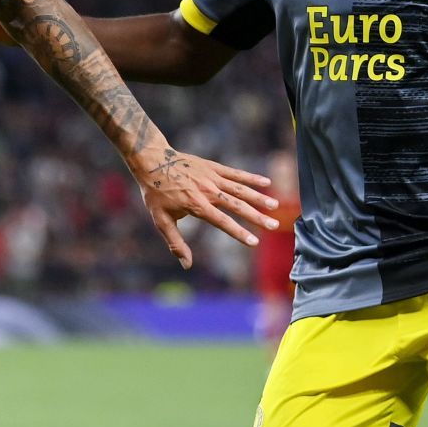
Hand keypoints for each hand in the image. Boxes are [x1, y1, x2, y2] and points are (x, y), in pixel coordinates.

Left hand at [133, 148, 278, 265]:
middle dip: (256, 216)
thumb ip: (175, 242)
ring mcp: (212, 178)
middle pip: (237, 205)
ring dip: (258, 197)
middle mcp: (208, 191)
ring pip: (240, 189)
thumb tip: (187, 265)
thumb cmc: (156, 194)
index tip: (254, 242)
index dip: (239, 233)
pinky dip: (250, 178)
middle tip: (274, 225)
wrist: (153, 161)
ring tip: (275, 206)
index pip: (222, 222)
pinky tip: (266, 183)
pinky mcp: (213, 167)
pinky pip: (235, 173)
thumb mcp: (161, 220)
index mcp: (197, 205)